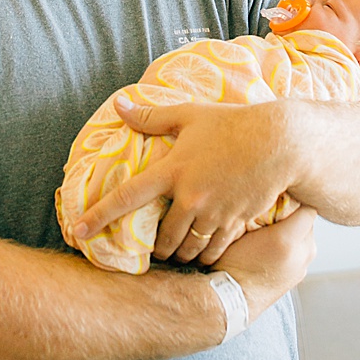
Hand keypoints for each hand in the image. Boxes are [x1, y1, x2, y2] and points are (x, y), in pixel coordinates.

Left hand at [70, 101, 298, 261]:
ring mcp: (213, 212)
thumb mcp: (192, 115)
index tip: (78, 232)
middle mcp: (190, 196)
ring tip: (177, 253)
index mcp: (173, 170)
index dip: (98, 216)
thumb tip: (119, 105)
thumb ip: (153, 116)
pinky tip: (205, 252)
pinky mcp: (234, 221)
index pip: (126, 197)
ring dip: (179, 254)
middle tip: (152, 249)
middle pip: (161, 236)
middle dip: (155, 248)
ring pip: (187, 247)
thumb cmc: (235, 124)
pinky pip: (214, 248)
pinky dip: (206, 254)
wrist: (281, 142)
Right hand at [211, 205, 317, 319]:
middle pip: (307, 222)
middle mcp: (303, 252)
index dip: (295, 201)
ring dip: (293, 234)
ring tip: (270, 236)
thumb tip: (275, 195)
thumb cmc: (231, 262)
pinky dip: (292, 248)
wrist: (230, 298)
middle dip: (292, 218)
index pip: (307, 206)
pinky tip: (272, 251)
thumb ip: (264, 211)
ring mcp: (303, 266)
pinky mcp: (299, 276)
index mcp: (289, 239)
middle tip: (273, 218)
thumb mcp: (242, 229)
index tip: (282, 199)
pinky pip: (300, 253)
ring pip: (305, 238)